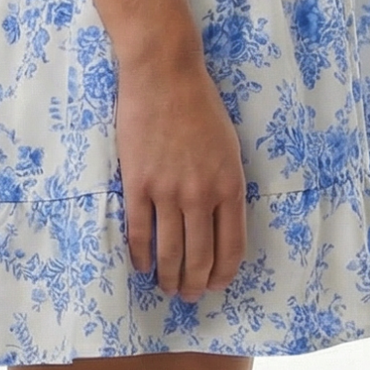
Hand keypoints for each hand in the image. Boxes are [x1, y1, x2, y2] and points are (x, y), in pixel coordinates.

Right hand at [114, 40, 247, 302]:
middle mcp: (201, 194)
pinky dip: (140, 256)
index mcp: (229, 185)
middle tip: (189, 296)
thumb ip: (226, 185)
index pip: (232, 247)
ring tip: (166, 288)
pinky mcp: (137, 183)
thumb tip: (220, 222)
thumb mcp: (229, 146)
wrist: (164, 73)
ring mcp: (167, 190)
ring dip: (169, 278)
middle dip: (195, 285)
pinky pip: (139, 231)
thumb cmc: (200, 104)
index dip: (224, 274)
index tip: (216, 285)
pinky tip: (141, 266)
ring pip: (169, 252)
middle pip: (200, 257)